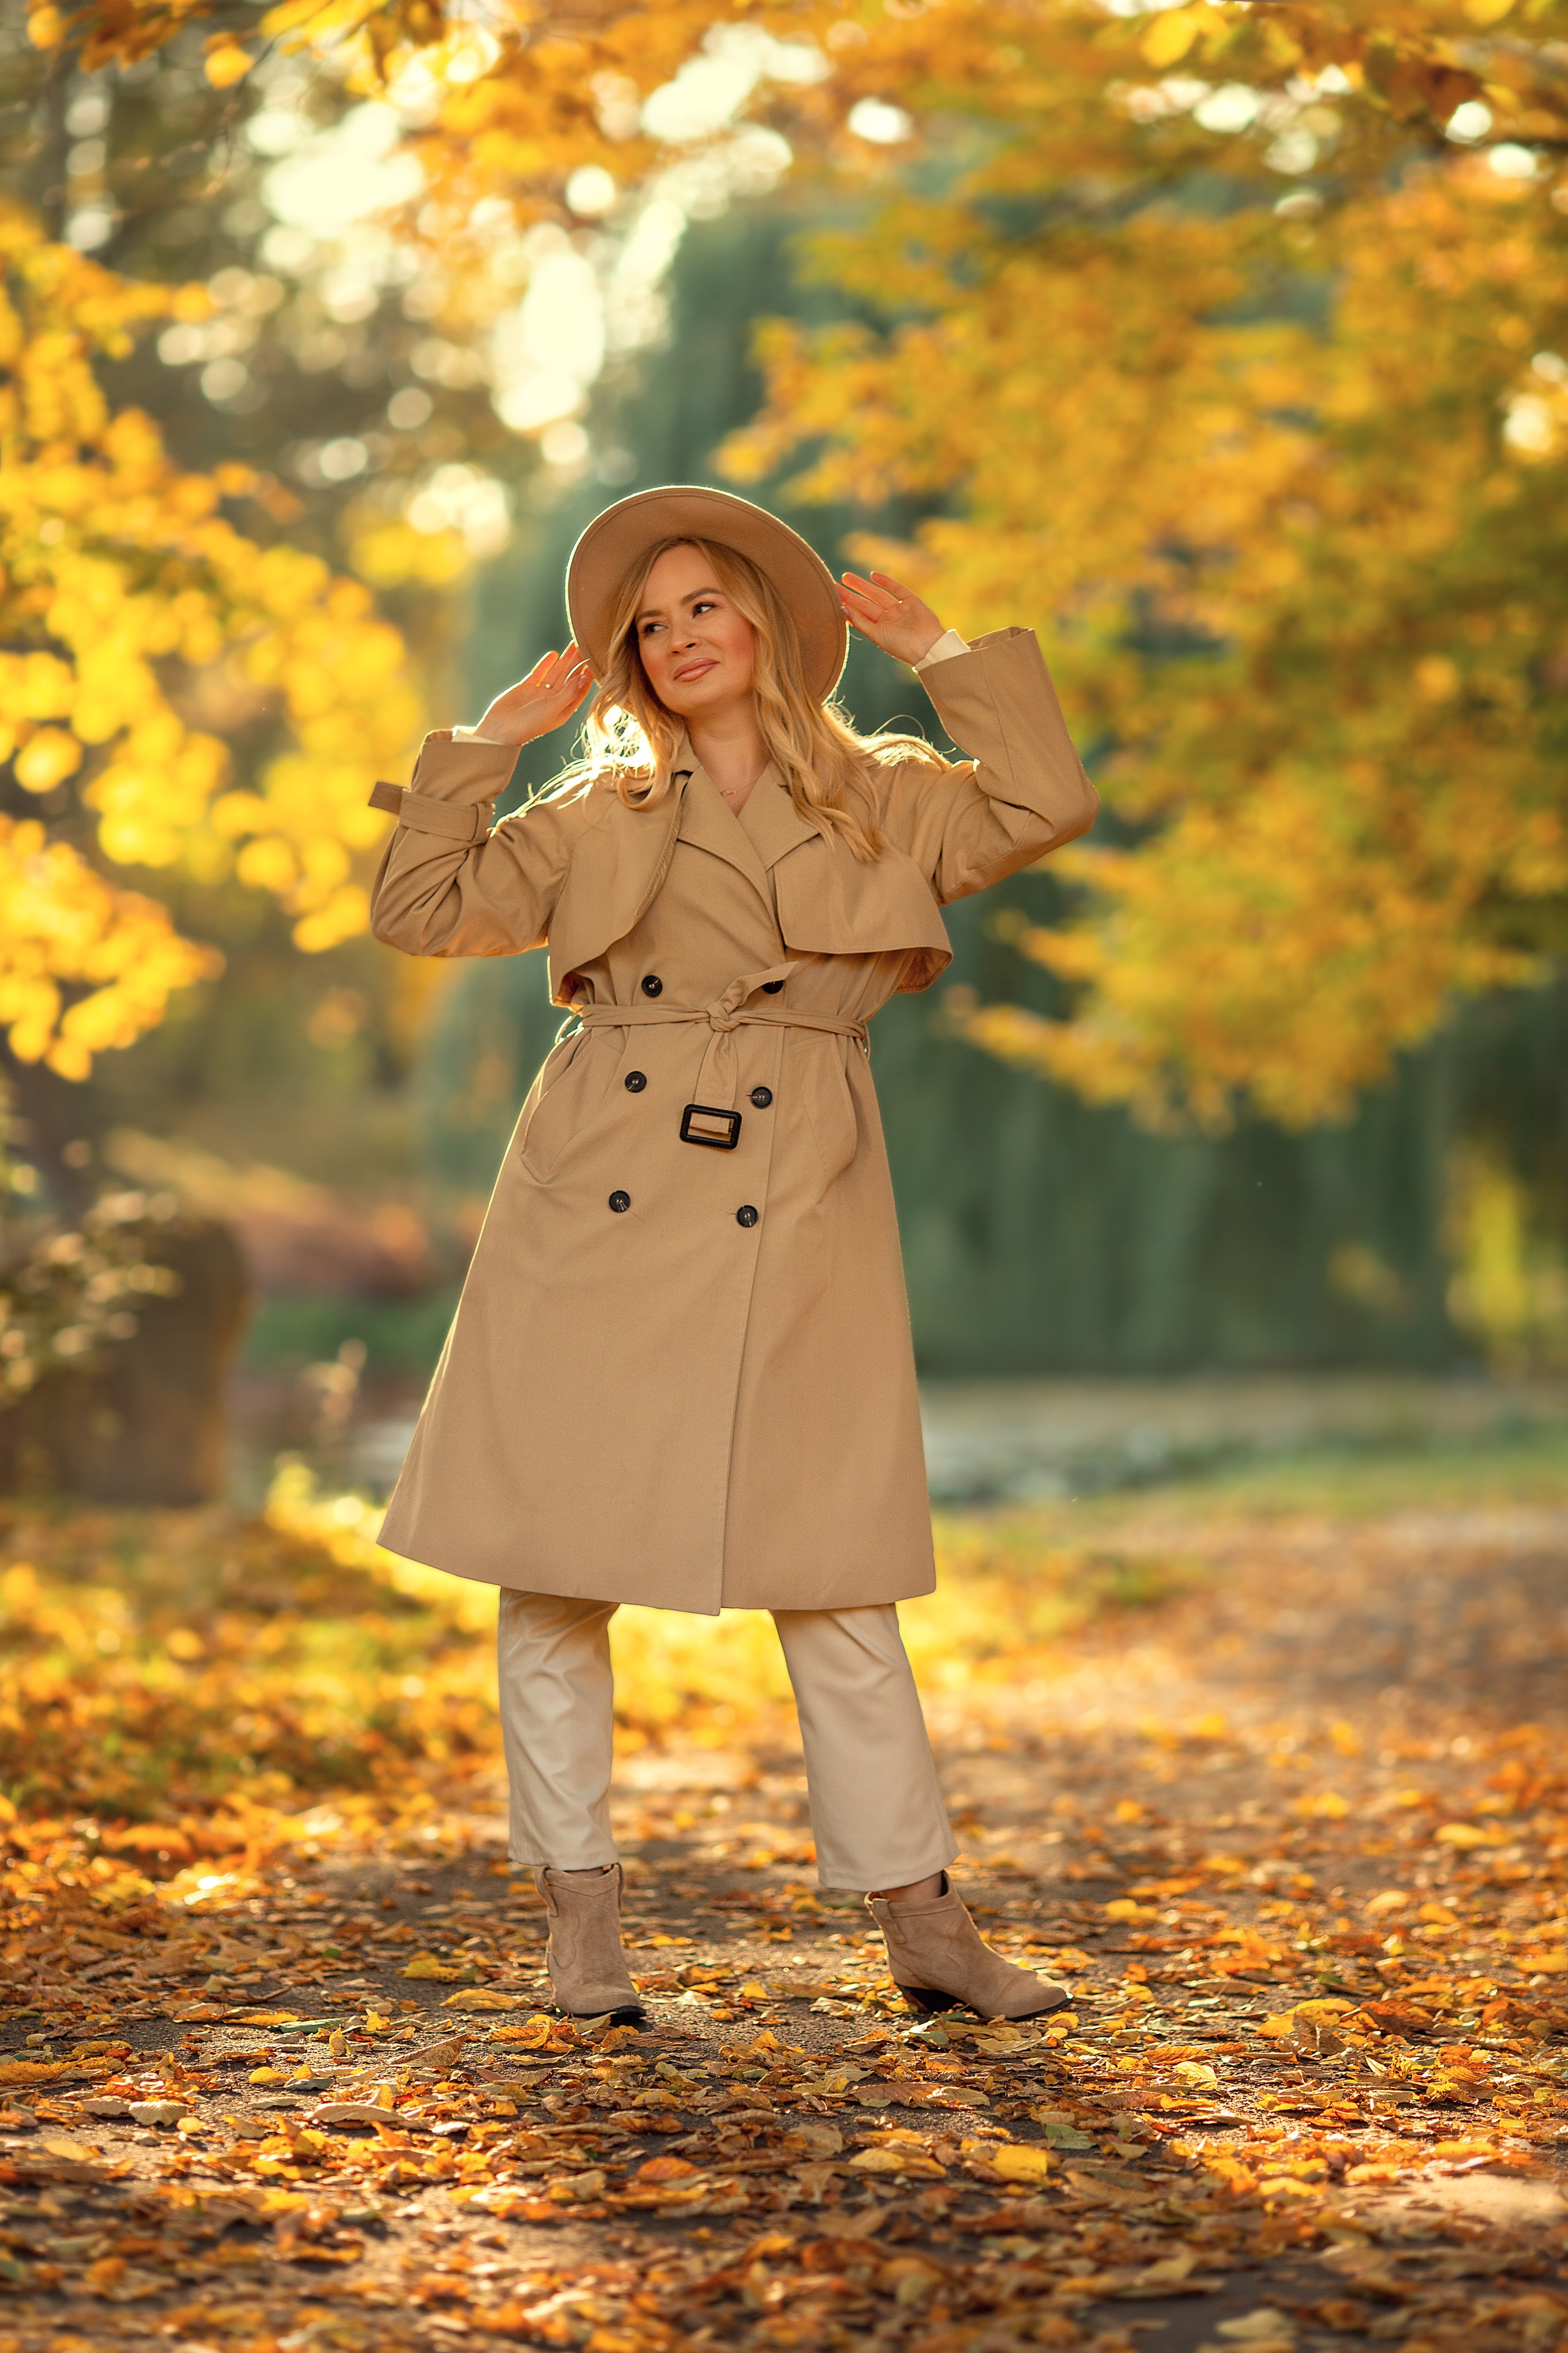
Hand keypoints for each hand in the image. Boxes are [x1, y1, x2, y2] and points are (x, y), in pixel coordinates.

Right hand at [472, 644, 593, 745]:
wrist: (501, 727)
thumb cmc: (529, 723)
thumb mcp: (553, 708)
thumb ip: (569, 692)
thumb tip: (584, 677)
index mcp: (563, 710)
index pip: (579, 691)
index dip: (586, 677)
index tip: (594, 663)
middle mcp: (553, 701)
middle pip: (569, 679)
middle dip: (577, 663)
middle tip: (585, 646)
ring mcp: (540, 694)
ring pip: (556, 673)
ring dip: (565, 660)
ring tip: (574, 645)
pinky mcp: (527, 688)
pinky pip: (539, 673)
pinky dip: (546, 664)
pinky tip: (554, 654)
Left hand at [840, 570, 946, 665]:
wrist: (927, 645)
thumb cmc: (901, 645)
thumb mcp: (876, 635)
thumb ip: (860, 621)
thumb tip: (843, 607)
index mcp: (880, 630)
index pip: (860, 615)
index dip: (847, 604)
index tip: (832, 596)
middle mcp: (888, 619)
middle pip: (866, 603)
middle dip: (851, 593)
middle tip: (835, 583)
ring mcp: (900, 609)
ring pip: (878, 594)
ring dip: (863, 585)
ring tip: (846, 577)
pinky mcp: (911, 600)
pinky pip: (896, 588)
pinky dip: (885, 581)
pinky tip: (872, 575)